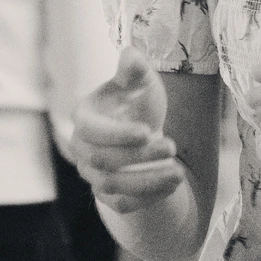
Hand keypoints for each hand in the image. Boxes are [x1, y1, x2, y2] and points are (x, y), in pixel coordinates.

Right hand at [73, 49, 181, 212]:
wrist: (142, 132)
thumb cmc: (137, 102)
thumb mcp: (140, 81)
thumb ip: (134, 68)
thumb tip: (131, 55)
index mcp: (84, 117)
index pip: (90, 131)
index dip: (116, 134)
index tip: (147, 131)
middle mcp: (81, 148)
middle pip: (101, 161)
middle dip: (138, 156)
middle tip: (173, 147)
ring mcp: (91, 174)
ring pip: (110, 187)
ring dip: (146, 181)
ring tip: (179, 173)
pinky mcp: (106, 196)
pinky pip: (121, 205)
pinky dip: (147, 199)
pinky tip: (173, 186)